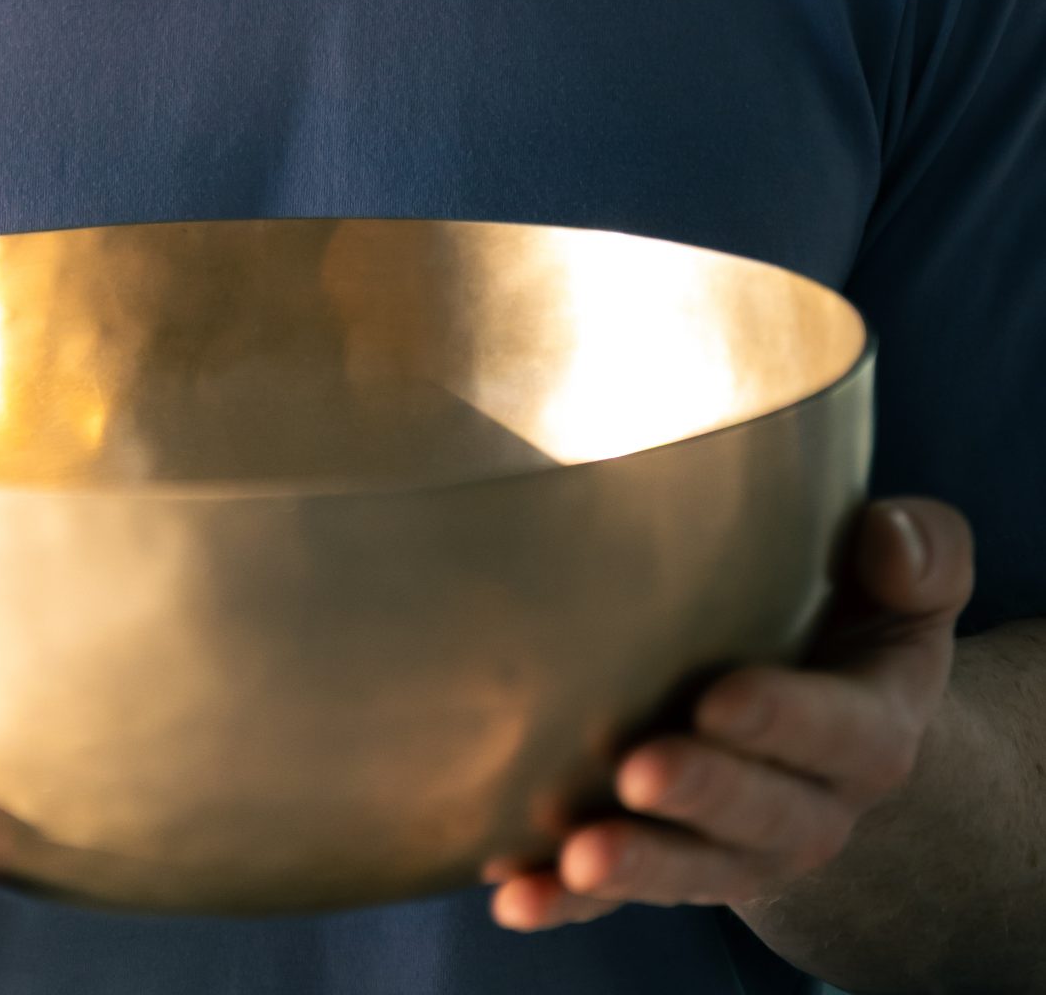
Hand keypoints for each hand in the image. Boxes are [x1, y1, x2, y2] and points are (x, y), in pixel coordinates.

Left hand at [482, 496, 974, 931]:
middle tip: (638, 773)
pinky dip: (568, 904)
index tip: (720, 699)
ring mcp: (737, 849)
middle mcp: (809, 808)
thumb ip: (922, 554)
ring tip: (575, 858)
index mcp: (870, 731)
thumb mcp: (908, 588)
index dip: (782, 720)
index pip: (838, 731)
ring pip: (690, 871)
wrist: (840, 733)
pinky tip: (517, 895)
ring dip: (635, 869)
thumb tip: (889, 535)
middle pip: (760, 816)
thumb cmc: (862, 623)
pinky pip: (621, 898)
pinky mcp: (670, 862)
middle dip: (701, 795)